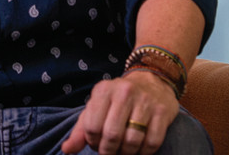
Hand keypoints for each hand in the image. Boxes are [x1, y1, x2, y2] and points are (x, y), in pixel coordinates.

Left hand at [60, 71, 179, 154]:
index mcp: (103, 90)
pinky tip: (139, 149)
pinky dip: (144, 152)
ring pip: (132, 141)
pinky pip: (152, 143)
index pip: (92, 127)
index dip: (93, 142)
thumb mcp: (97, 107)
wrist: (152, 82)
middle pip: (112, 135)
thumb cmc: (118, 100)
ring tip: (124, 151)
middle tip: (110, 152)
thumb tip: (66, 150)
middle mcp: (124, 92)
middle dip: (109, 151)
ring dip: (126, 153)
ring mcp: (145, 101)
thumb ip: (81, 129)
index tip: (97, 144)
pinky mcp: (162, 112)